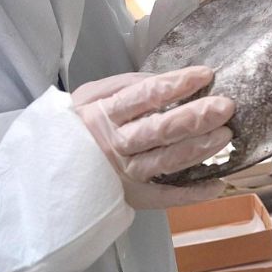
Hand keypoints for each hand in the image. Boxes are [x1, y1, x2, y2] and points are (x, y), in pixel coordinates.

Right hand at [72, 66, 234, 209]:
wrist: (46, 167)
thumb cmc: (75, 125)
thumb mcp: (89, 96)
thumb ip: (125, 85)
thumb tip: (167, 79)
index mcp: (104, 114)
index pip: (145, 95)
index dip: (176, 84)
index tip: (205, 74)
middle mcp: (115, 145)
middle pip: (159, 130)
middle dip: (194, 117)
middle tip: (225, 106)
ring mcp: (124, 174)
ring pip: (165, 161)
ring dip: (198, 149)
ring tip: (225, 135)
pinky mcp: (132, 197)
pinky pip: (164, 197)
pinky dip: (192, 194)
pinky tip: (217, 184)